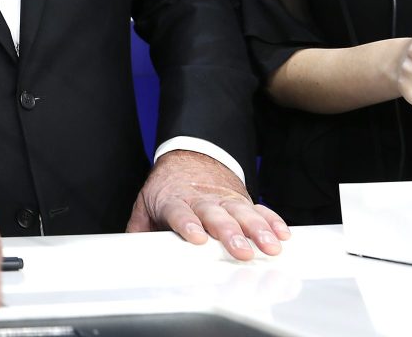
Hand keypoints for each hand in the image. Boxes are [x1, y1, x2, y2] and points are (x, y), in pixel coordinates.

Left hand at [127, 150, 288, 259]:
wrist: (190, 157)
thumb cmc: (167, 189)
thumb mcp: (146, 205)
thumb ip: (139, 230)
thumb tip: (129, 255)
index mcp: (174, 201)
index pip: (180, 213)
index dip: (188, 225)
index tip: (196, 238)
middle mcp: (201, 200)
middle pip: (215, 215)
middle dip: (229, 232)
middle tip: (240, 250)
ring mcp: (223, 199)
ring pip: (241, 212)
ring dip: (257, 229)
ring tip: (270, 245)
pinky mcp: (241, 200)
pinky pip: (259, 209)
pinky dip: (272, 220)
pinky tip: (283, 234)